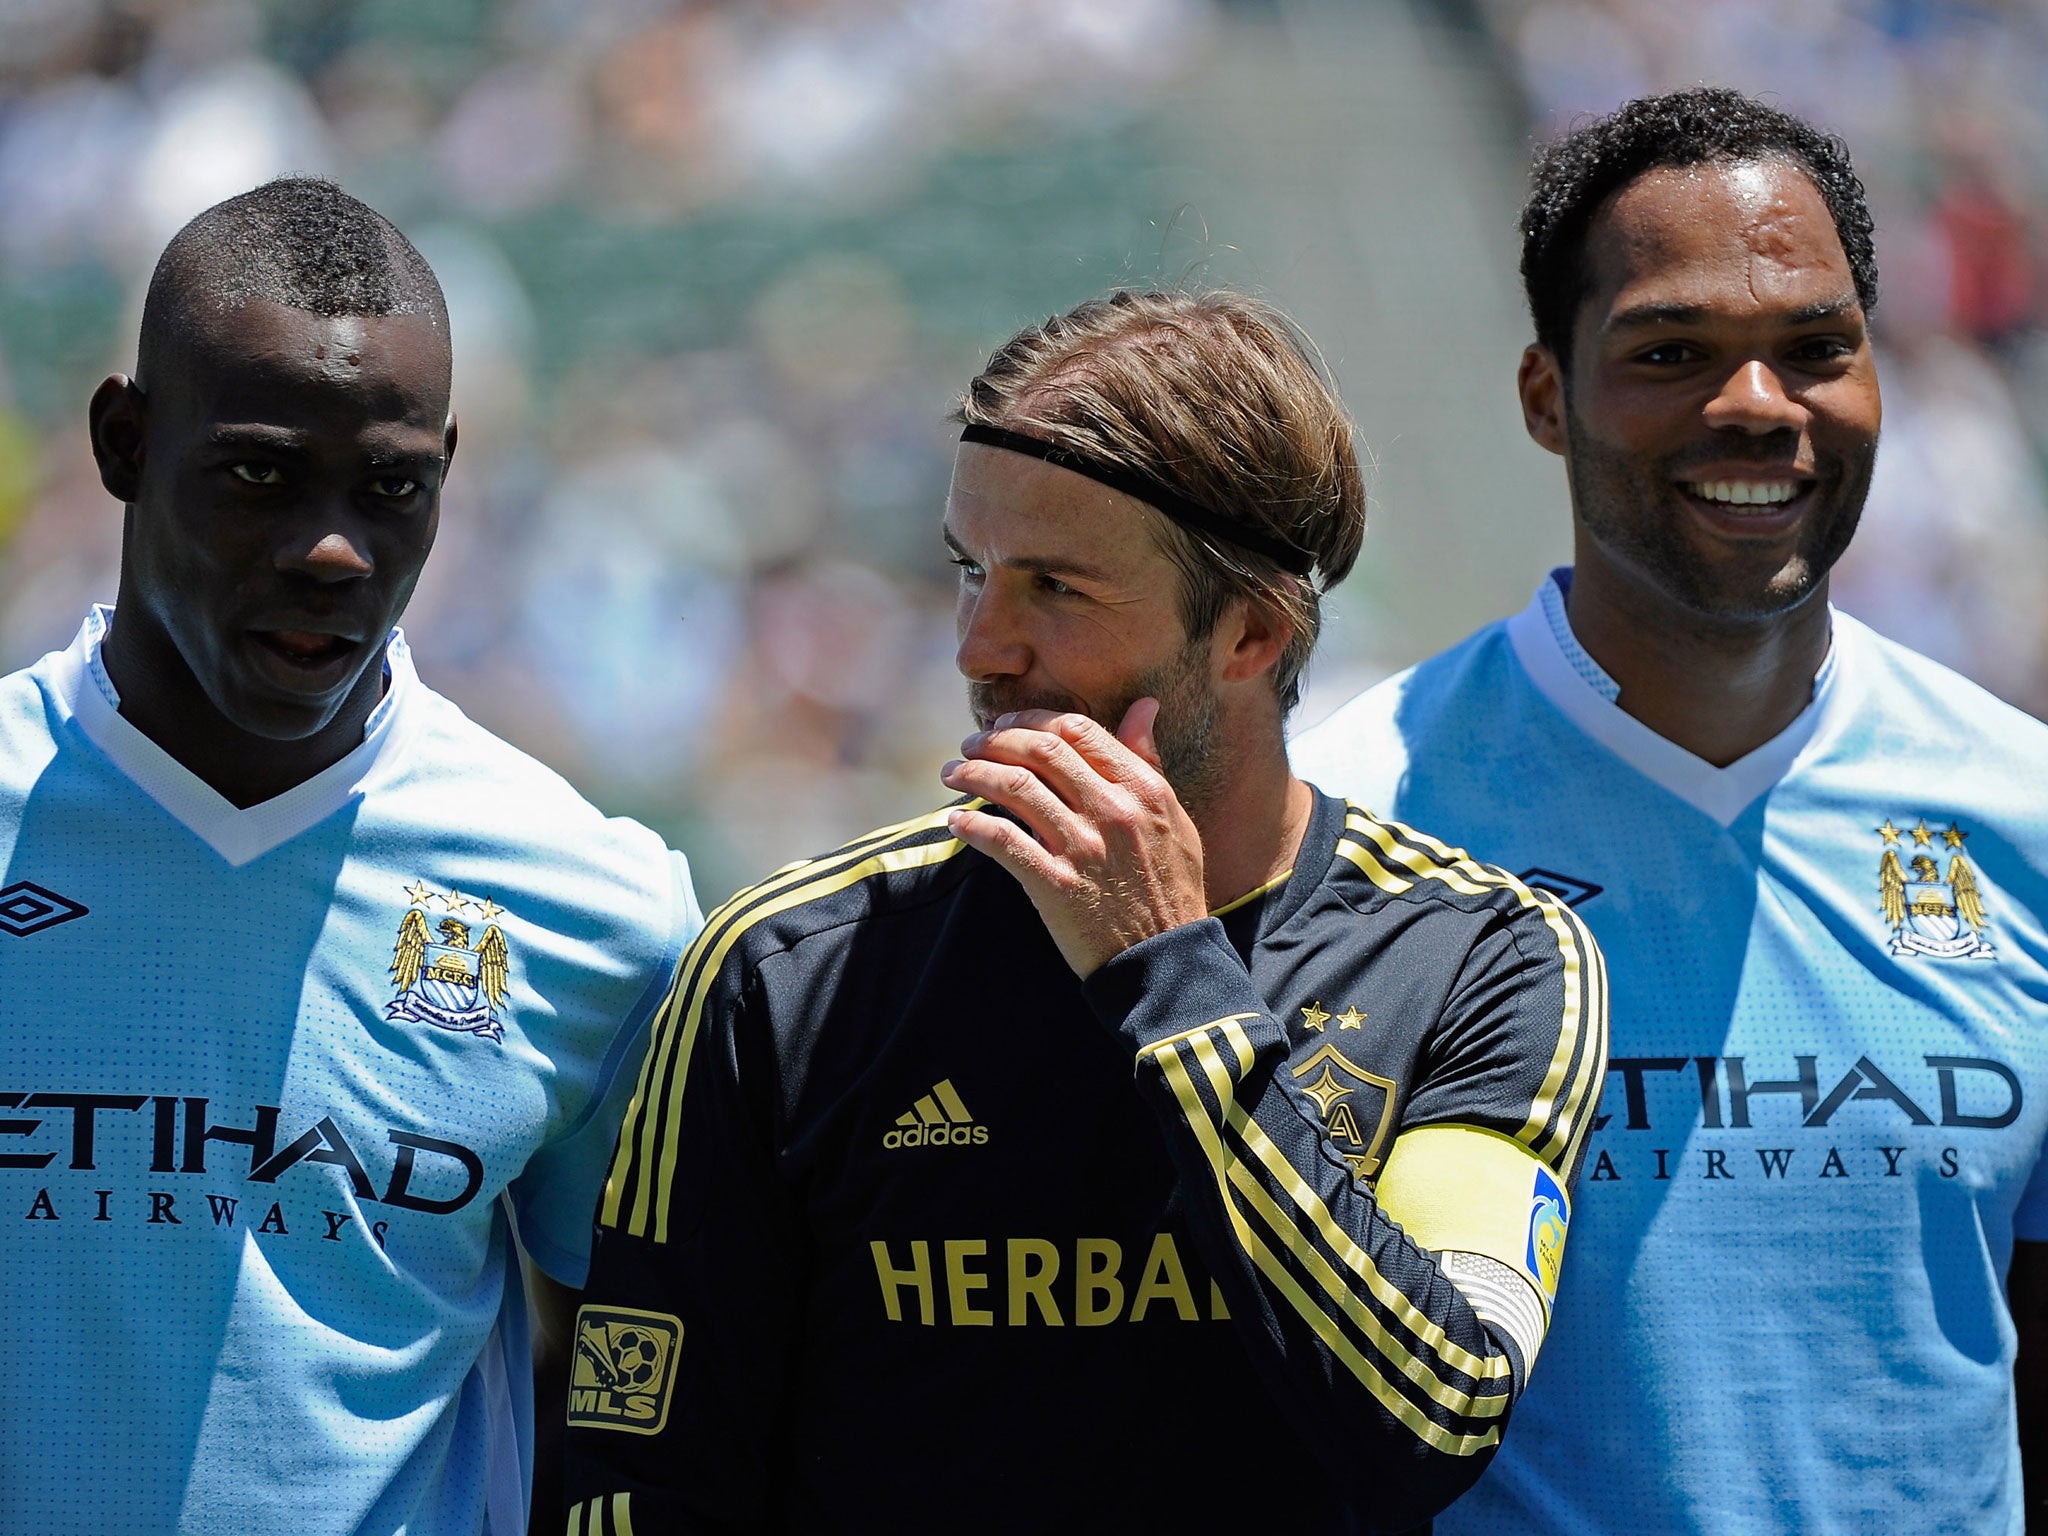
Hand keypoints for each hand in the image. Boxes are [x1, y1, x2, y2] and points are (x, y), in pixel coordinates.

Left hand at [940, 699, 1207, 976]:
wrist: (1163, 959)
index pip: (1078, 731)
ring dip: (973, 774)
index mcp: (1142, 789)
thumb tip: (1144, 705)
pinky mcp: (1056, 885)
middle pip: (1040, 751)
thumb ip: (1150, 762)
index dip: (1033, 720)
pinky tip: (956, 821)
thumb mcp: (1173, 819)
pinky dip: (972, 825)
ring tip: (952, 774)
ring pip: (1015, 787)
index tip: (1007, 726)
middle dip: (996, 739)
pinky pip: (1002, 841)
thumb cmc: (1170, 888)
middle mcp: (1112, 811)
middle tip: (970, 744)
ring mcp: (1083, 848)